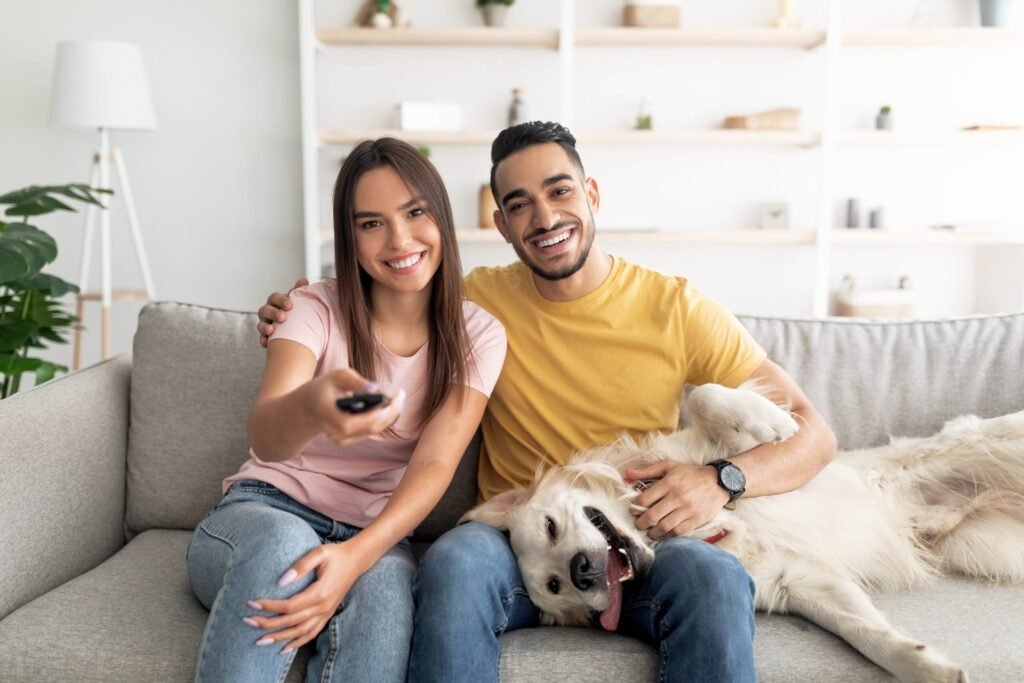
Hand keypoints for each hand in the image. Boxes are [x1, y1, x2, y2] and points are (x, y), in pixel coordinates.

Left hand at [245, 541, 366, 652]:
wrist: (357, 560)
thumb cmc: (336, 554)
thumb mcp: (320, 553)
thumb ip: (301, 566)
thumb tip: (281, 581)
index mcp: (320, 593)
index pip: (289, 606)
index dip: (270, 607)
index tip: (252, 603)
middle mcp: (323, 607)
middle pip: (291, 621)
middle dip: (268, 623)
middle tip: (247, 621)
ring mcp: (326, 613)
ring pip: (300, 632)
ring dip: (279, 638)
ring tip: (260, 640)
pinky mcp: (327, 614)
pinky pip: (311, 633)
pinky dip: (297, 643)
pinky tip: (283, 648)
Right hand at [257, 277, 308, 347]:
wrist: (297, 328)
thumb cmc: (296, 311)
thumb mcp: (298, 301)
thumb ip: (299, 291)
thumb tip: (303, 279)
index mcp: (276, 301)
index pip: (274, 297)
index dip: (281, 300)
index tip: (290, 306)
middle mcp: (268, 311)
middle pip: (265, 310)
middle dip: (273, 313)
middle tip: (283, 318)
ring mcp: (265, 324)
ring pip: (261, 324)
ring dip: (265, 327)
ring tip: (272, 330)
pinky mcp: (265, 336)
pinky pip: (261, 338)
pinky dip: (263, 340)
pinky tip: (266, 342)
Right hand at [307, 369, 405, 445]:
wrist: (311, 406)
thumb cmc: (326, 387)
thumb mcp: (337, 376)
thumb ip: (355, 381)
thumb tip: (375, 388)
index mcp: (325, 414)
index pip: (348, 423)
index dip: (371, 415)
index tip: (389, 400)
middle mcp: (332, 431)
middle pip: (367, 428)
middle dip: (388, 412)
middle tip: (401, 394)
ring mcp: (340, 438)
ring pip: (372, 431)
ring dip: (389, 415)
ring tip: (398, 397)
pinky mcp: (349, 440)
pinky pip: (371, 431)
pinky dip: (384, 419)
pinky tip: (392, 405)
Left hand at [626, 461, 729, 539]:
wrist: (719, 481)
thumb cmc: (691, 473)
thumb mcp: (669, 466)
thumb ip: (647, 471)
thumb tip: (626, 474)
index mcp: (669, 482)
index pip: (645, 499)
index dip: (635, 506)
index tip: (634, 509)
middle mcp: (677, 497)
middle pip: (652, 515)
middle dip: (641, 523)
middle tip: (639, 524)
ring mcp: (688, 510)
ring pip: (664, 526)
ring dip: (653, 532)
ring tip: (650, 531)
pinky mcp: (696, 520)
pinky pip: (678, 532)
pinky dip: (668, 535)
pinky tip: (664, 533)